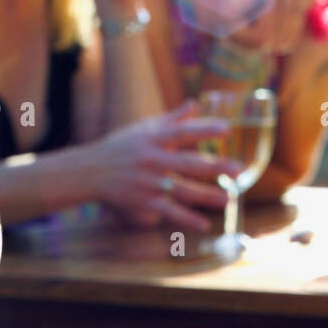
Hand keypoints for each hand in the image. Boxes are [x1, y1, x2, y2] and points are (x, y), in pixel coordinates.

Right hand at [84, 103, 239, 231]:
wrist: (89, 172)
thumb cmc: (119, 147)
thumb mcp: (142, 129)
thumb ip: (171, 119)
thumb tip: (195, 103)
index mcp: (153, 139)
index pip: (182, 132)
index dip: (204, 129)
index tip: (227, 129)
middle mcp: (152, 160)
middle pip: (188, 163)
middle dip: (215, 166)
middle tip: (238, 168)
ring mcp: (148, 182)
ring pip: (182, 190)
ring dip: (206, 195)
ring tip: (228, 198)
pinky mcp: (143, 201)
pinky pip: (168, 211)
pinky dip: (186, 219)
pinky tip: (204, 224)